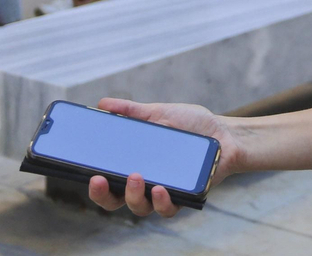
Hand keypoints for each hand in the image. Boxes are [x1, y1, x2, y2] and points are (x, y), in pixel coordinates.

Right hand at [86, 98, 244, 217]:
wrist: (225, 132)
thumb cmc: (191, 125)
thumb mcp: (159, 113)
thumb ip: (132, 111)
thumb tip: (102, 103)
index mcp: (134, 165)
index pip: (107, 181)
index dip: (94, 183)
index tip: (86, 173)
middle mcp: (145, 184)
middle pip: (115, 201)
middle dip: (103, 195)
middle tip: (98, 179)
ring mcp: (164, 193)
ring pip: (140, 207)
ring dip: (133, 195)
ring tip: (136, 176)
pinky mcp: (184, 198)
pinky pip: (168, 209)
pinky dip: (163, 201)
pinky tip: (162, 189)